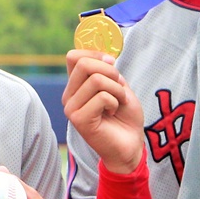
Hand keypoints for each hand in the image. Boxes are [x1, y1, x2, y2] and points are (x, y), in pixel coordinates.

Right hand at [62, 49, 144, 174]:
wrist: (130, 144)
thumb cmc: (125, 117)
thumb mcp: (119, 87)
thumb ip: (109, 71)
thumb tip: (106, 57)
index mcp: (76, 85)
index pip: (74, 56)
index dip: (95, 53)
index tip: (112, 63)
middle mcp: (69, 95)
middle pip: (83, 64)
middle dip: (110, 71)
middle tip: (119, 86)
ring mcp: (71, 108)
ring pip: (95, 80)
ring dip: (117, 89)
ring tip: (118, 102)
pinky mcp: (78, 120)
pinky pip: (101, 97)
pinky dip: (115, 101)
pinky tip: (112, 113)